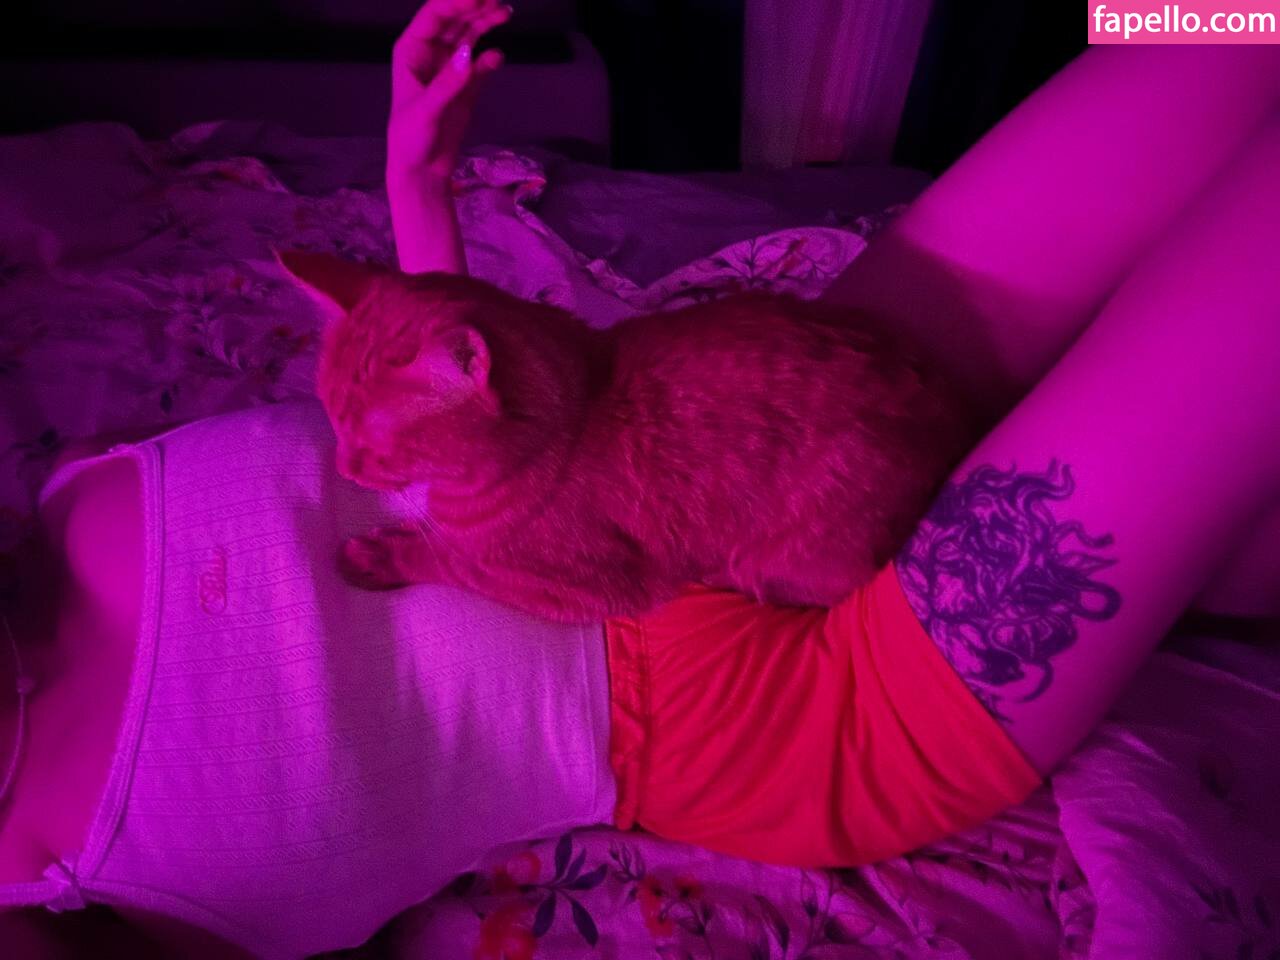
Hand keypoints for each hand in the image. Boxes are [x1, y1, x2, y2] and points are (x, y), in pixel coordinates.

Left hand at [388, 0, 510, 181]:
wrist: (421, 172)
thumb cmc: (411, 139)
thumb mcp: (426, 110)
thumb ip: (449, 83)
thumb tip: (471, 53)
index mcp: (411, 51)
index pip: (435, 15)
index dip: (457, 1)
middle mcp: (430, 54)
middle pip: (455, 19)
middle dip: (476, 5)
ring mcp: (449, 70)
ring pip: (469, 36)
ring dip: (486, 23)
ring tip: (506, 12)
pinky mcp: (465, 88)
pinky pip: (480, 64)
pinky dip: (489, 58)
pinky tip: (497, 56)